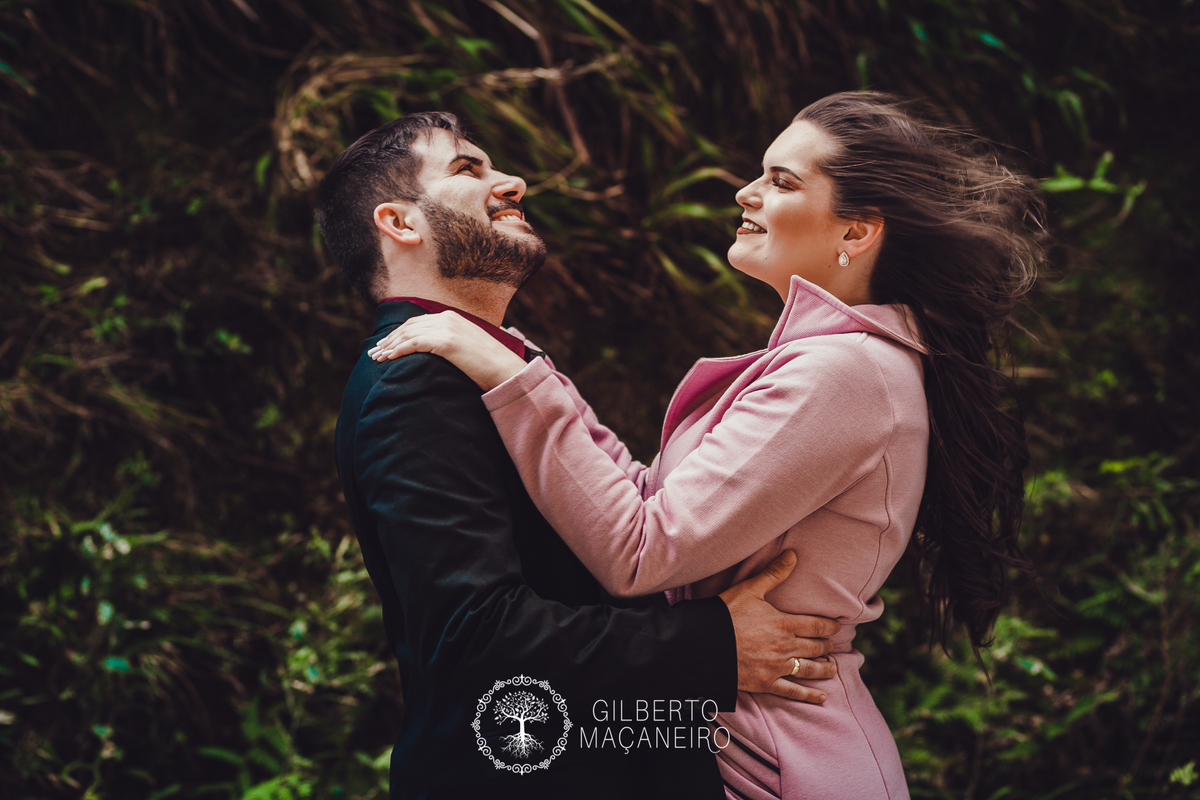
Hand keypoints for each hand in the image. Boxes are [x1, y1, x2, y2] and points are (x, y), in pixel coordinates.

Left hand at [368, 311, 527, 390]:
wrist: (505, 369)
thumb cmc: (488, 364)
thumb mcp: (466, 346)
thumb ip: (450, 342)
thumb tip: (433, 351)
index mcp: (451, 317)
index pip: (417, 322)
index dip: (398, 333)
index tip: (385, 344)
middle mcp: (447, 319)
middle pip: (409, 326)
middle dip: (389, 339)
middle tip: (375, 352)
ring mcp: (447, 329)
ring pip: (408, 334)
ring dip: (390, 346)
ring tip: (377, 357)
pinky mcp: (446, 342)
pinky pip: (414, 343)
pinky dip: (398, 350)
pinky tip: (389, 358)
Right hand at [719, 550, 839, 703]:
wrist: (704, 644)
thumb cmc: (726, 613)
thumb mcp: (749, 589)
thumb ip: (774, 574)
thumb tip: (793, 555)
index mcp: (784, 623)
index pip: (818, 626)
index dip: (831, 626)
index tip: (838, 627)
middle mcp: (786, 647)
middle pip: (816, 647)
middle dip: (826, 645)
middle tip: (832, 644)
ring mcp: (777, 667)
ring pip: (809, 669)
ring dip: (824, 669)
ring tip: (833, 668)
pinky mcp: (766, 683)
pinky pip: (793, 692)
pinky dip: (809, 695)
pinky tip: (821, 698)